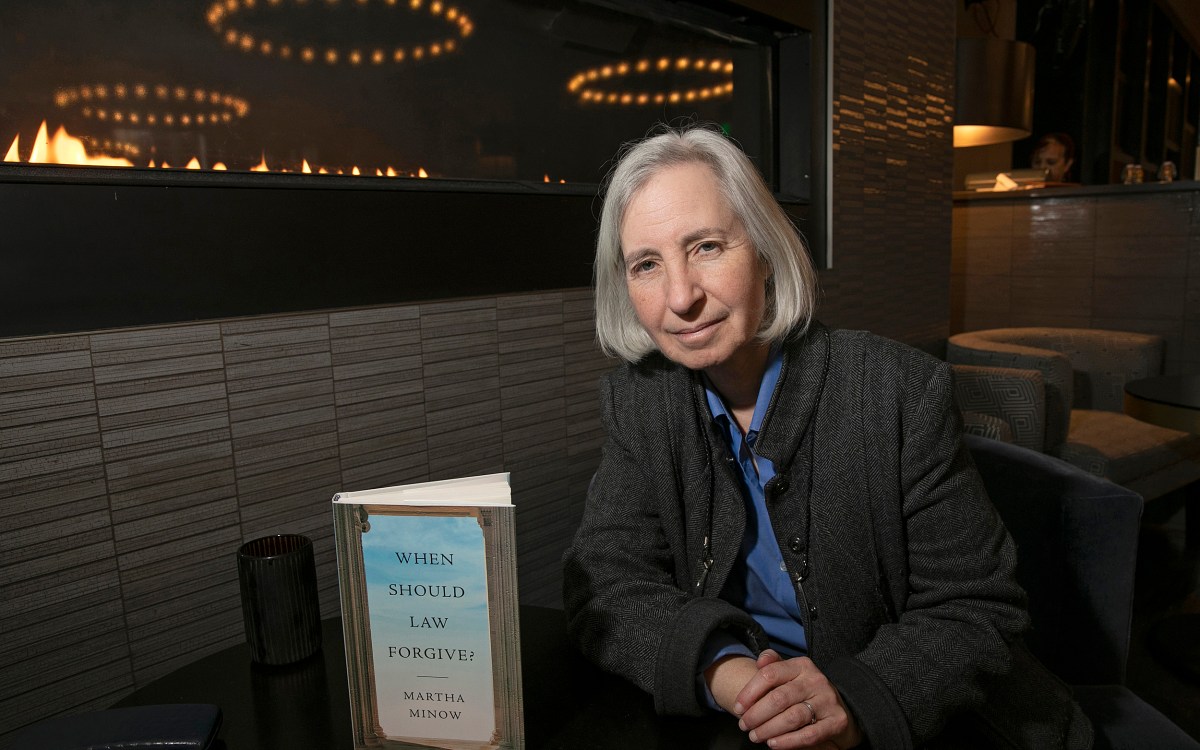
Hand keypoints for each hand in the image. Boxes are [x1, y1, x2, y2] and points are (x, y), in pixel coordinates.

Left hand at [732, 650, 862, 748]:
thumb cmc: (805, 691)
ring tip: (755, 736)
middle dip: (756, 714)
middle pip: (779, 698)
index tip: (737, 708)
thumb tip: (760, 660)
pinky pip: (809, 734)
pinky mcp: (836, 721)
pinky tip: (773, 744)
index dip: (749, 692)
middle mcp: (815, 680)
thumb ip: (773, 665)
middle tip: (744, 725)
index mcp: (801, 665)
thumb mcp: (791, 673)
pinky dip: (788, 741)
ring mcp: (827, 701)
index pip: (770, 674)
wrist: (840, 708)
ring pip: (792, 717)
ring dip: (769, 729)